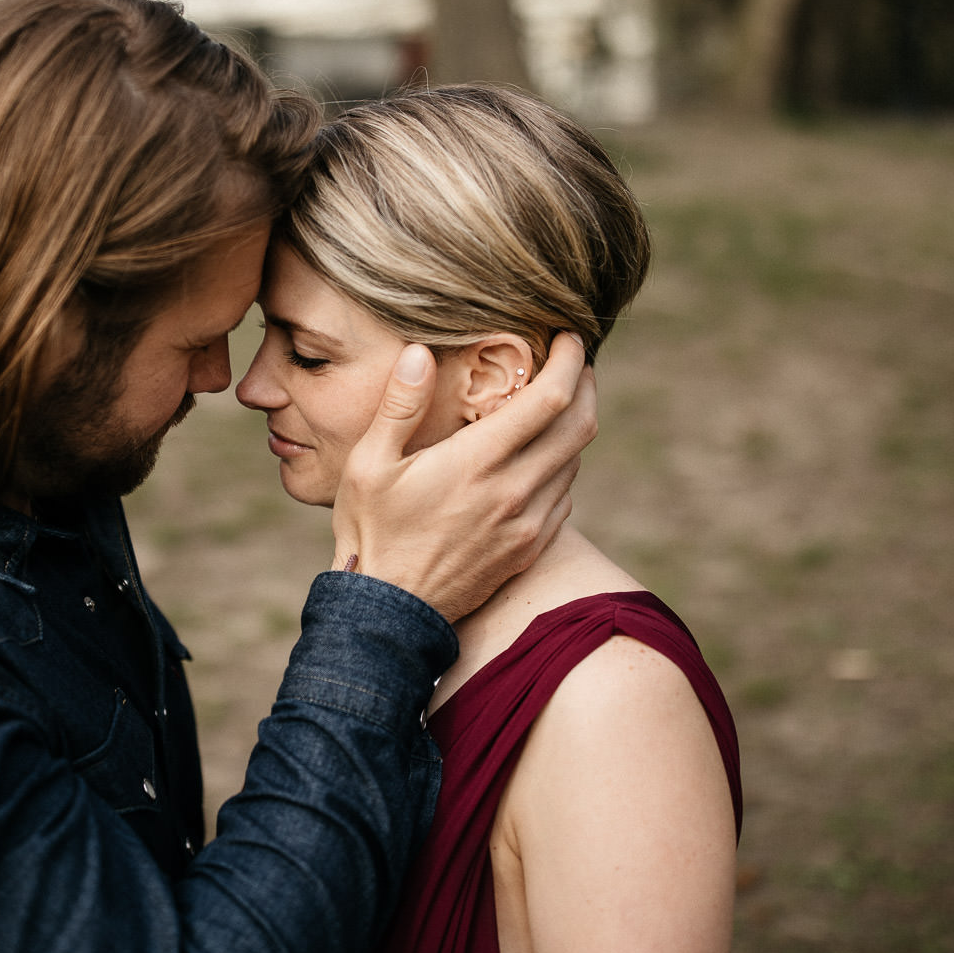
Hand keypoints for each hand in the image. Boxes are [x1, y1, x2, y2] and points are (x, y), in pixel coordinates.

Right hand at [331, 333, 597, 620]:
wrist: (389, 614)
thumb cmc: (371, 534)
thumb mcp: (368, 465)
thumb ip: (398, 406)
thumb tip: (419, 352)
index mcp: (478, 463)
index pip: (550, 400)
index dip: (569, 361)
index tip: (568, 338)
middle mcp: (514, 493)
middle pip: (580, 426)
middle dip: (585, 385)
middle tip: (574, 363)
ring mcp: (527, 525)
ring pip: (574, 461)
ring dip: (573, 426)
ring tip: (555, 404)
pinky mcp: (528, 550)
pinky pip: (564, 497)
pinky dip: (561, 466)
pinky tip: (540, 457)